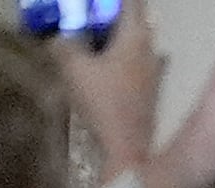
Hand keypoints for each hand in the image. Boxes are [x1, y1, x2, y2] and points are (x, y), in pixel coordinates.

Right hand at [54, 0, 164, 175]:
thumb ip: (64, 44)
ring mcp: (154, 71)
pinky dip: (118, 57)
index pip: (131, 3)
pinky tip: (100, 64)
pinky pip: (133, 62)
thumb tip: (59, 38)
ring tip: (89, 38)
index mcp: (135, 37)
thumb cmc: (102, 101)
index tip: (96, 3)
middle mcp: (150, 49)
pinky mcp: (150, 89)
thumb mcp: (73, 67)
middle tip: (87, 18)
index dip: (114, 0)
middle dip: (111, 16)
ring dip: (114, 37)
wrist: (128, 147)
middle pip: (134, 22)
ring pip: (134, 43)